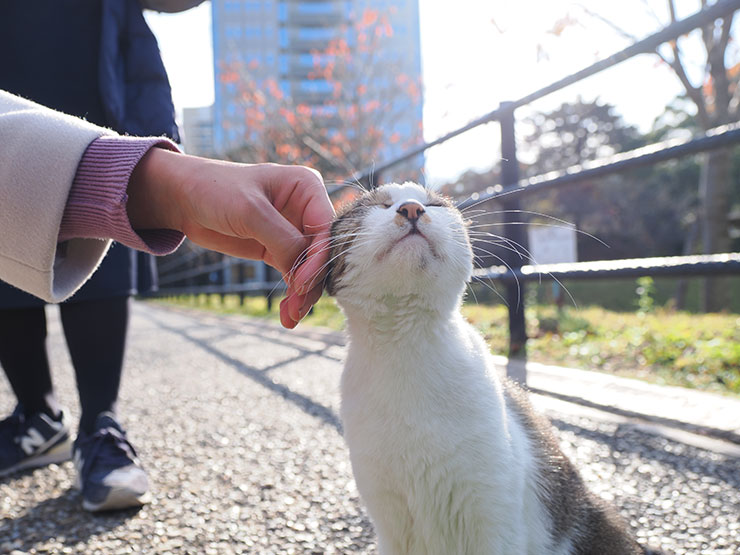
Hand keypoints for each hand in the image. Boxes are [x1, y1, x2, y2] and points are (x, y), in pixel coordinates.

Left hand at [127, 148, 333, 327]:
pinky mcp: (278, 248)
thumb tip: (306, 275)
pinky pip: (293, 274)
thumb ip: (282, 240)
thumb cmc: (215, 189)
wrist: (183, 197)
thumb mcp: (250, 211)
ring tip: (290, 318)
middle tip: (297, 310)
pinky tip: (286, 314)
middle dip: (310, 282)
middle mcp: (305, 208)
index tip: (301, 285)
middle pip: (320, 252)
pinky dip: (291, 294)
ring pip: (309, 268)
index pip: (325, 229)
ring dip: (302, 294)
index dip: (318, 259)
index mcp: (307, 187)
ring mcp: (293, 230)